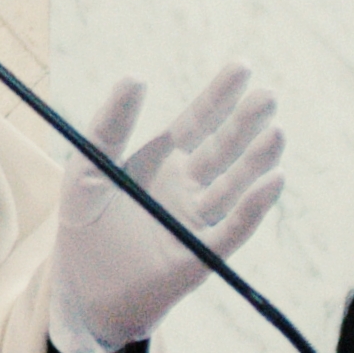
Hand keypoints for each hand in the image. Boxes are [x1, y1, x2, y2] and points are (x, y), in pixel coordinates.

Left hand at [50, 63, 286, 352]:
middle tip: (267, 94)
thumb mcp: (87, 166)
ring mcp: (197, 219)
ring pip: (234, 184)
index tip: (242, 66)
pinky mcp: (199, 255)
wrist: (78, 287)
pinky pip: (232, 229)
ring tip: (275, 132)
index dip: (220, 95)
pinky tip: (272, 181)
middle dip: (245, 122)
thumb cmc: (82, 224)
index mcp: (164, 160)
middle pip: (223, 148)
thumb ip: (110, 125)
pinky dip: (252, 207)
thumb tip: (135, 76)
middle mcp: (188, 186)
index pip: (199, 121)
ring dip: (256, 159)